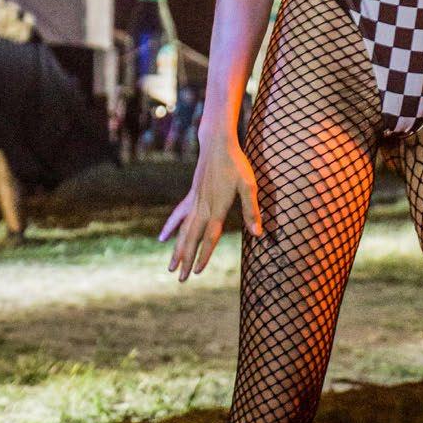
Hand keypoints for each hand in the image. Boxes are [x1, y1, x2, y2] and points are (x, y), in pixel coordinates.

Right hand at [159, 133, 261, 280]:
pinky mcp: (192, 195)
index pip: (209, 237)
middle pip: (192, 238)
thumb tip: (258, 233)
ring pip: (183, 230)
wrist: (217, 143)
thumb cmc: (236, 164)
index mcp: (217, 207)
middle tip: (180, 279)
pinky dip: (171, 227)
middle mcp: (202, 207)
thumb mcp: (249, 185)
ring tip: (170, 267)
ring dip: (177, 249)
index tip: (197, 272)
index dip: (204, 255)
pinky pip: (179, 215)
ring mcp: (195, 201)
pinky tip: (163, 238)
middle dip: (186, 259)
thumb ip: (251, 210)